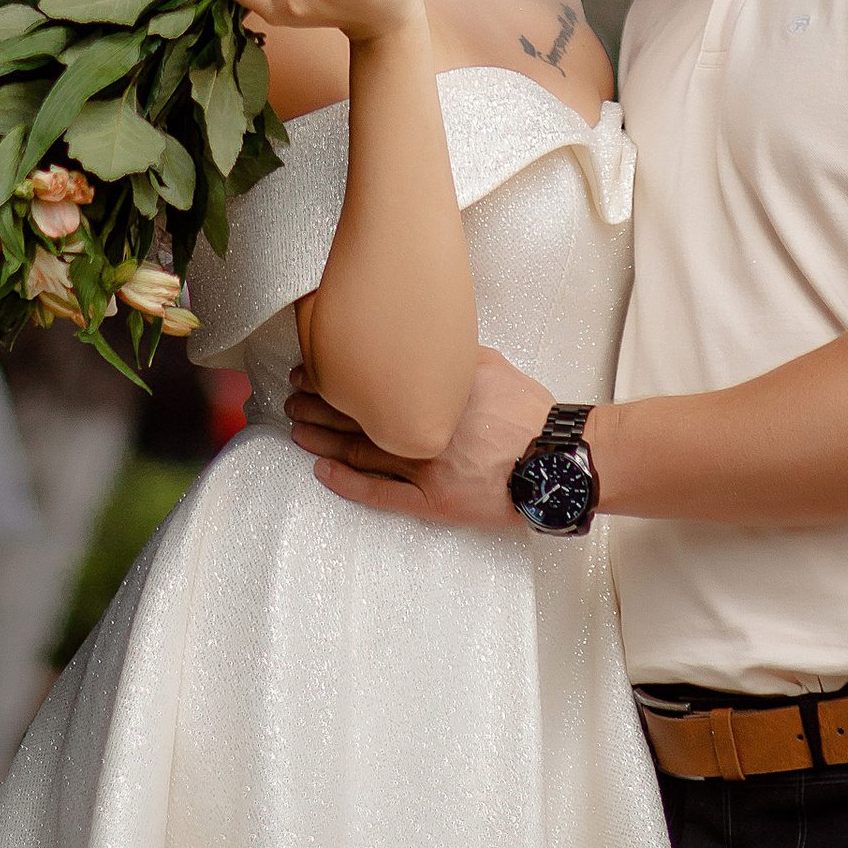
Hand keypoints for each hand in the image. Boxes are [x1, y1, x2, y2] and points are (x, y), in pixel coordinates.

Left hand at [289, 345, 553, 524]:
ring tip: (296, 426)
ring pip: (362, 452)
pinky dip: (348, 482)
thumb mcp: (490, 366)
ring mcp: (426, 467)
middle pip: (360, 414)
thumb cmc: (529, 414)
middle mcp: (426, 426)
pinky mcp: (433, 502)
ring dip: (324, 438)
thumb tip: (420, 345)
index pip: (374, 379)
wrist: (555, 461)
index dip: (339, 376)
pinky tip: (322, 470)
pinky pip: (381, 494)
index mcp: (438, 390)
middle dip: (321, 403)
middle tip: (293, 394)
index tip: (315, 366)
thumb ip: (451, 359)